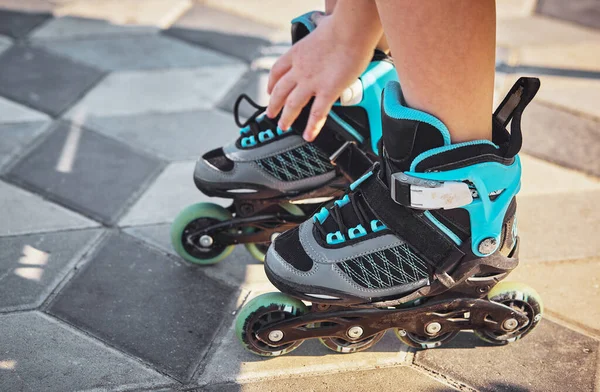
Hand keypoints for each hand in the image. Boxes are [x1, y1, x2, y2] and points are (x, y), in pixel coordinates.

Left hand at [265, 15, 374, 140]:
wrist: (351, 30)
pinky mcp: (327, 91)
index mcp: (297, 53)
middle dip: (273, 105)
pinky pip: (317, 113)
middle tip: (270, 114)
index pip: (277, 71)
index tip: (269, 91)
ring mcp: (312, 82)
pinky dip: (311, 127)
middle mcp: (300, 69)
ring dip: (286, 118)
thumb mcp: (322, 25)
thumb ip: (320, 27)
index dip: (271, 83)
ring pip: (292, 105)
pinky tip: (308, 135)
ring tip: (283, 126)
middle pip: (280, 91)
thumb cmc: (342, 26)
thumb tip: (323, 21)